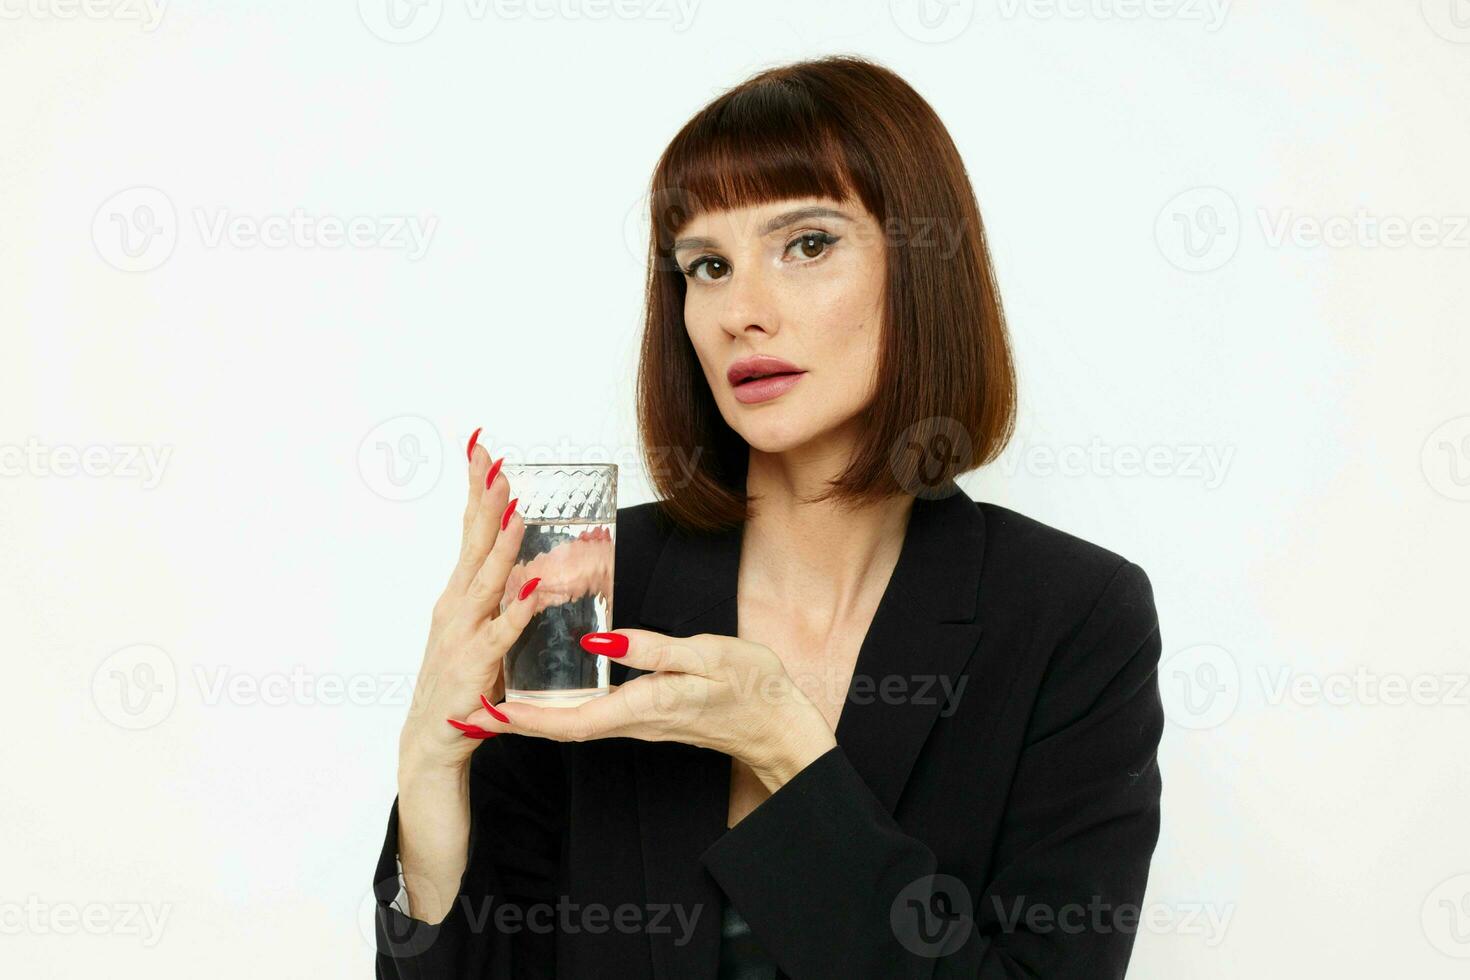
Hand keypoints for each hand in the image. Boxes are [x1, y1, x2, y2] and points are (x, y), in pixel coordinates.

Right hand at [397, 433, 541, 774]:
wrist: (430, 739)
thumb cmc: (460, 683)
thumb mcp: (481, 631)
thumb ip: (501, 601)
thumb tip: (533, 571)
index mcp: (459, 595)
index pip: (469, 531)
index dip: (477, 492)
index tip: (483, 451)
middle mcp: (456, 606)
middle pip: (472, 544)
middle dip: (484, 501)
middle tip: (493, 461)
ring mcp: (463, 634)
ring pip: (486, 581)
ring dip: (501, 545)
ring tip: (515, 510)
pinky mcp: (476, 664)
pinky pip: (502, 632)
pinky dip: (517, 610)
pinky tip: (530, 588)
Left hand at [475, 629, 838, 789]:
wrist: (779, 724)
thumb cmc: (752, 687)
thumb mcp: (706, 656)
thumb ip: (652, 649)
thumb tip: (598, 638)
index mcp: (644, 707)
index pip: (570, 719)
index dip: (522, 718)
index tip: (483, 712)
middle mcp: (634, 721)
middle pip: (561, 725)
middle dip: (513, 719)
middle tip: (467, 707)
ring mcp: (640, 721)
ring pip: (573, 721)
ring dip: (532, 713)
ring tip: (494, 696)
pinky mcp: (647, 714)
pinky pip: (592, 714)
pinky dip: (560, 705)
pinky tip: (548, 689)